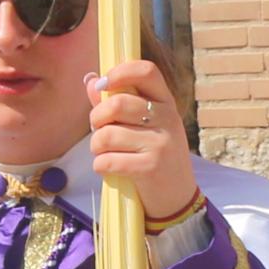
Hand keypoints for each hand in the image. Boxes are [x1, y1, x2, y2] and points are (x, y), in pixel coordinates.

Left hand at [88, 60, 200, 227]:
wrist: (177, 197)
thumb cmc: (154, 156)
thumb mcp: (143, 126)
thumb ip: (116, 102)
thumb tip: (91, 80)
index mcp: (165, 102)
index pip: (146, 71)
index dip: (121, 71)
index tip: (103, 84)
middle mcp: (167, 118)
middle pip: (116, 104)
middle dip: (96, 119)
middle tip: (98, 131)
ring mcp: (161, 143)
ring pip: (107, 134)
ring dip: (96, 147)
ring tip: (104, 153)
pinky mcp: (151, 166)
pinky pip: (108, 160)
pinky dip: (100, 166)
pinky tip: (109, 168)